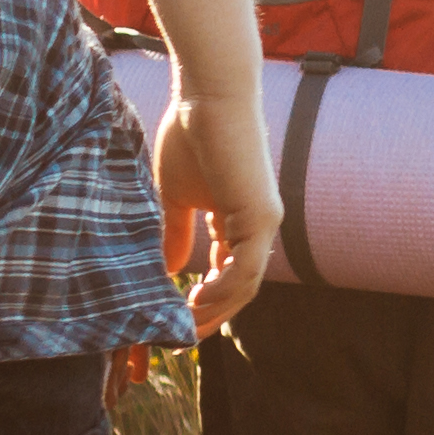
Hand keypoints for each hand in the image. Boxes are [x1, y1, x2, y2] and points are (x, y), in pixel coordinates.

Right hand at [152, 80, 281, 332]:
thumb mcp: (175, 196)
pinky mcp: (261, 216)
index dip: (203, 301)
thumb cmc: (190, 137)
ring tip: (185, 325)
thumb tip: (170, 270)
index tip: (175, 320)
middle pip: (239, 288)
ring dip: (216, 309)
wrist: (209, 98)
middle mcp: (257, 227)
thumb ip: (176, 233)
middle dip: (210, 315)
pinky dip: (224, 289)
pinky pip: (246, 267)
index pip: (225, 274)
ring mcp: (263, 223)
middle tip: (180, 336)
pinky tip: (197, 299)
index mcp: (237, 221)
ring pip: (245, 284)